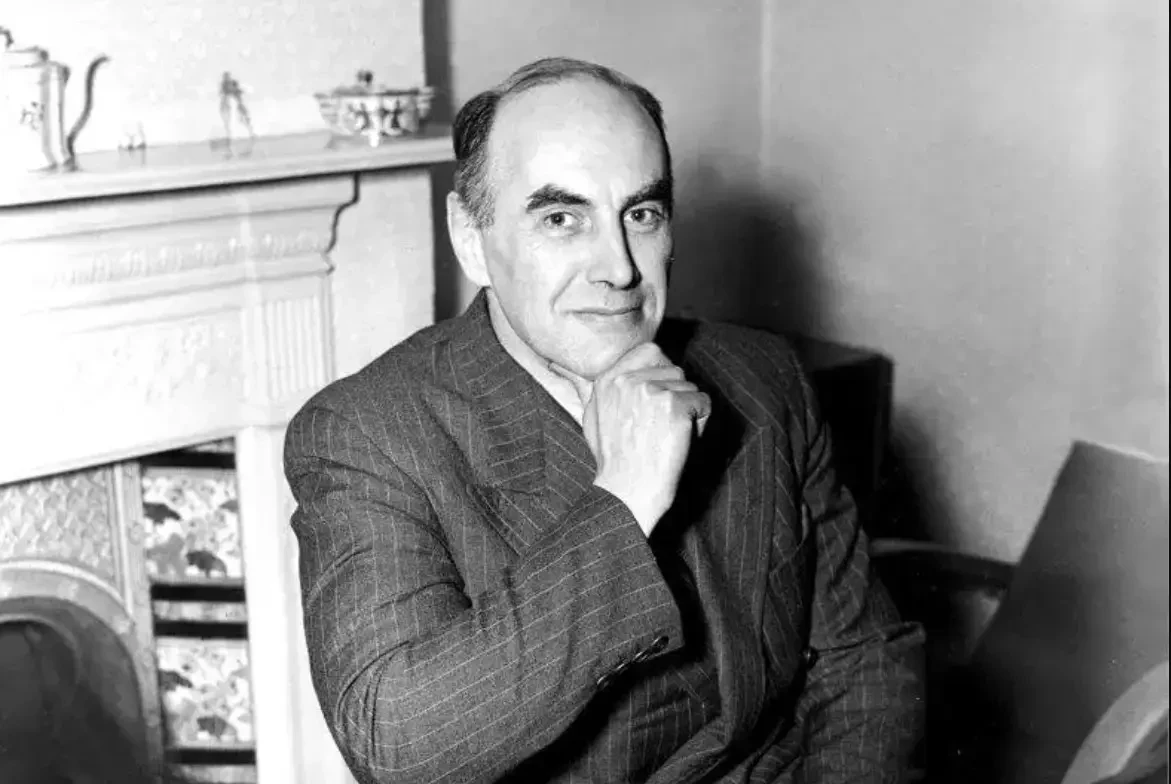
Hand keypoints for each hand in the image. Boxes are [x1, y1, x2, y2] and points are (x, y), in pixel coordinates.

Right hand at [551, 343, 710, 535]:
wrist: (626, 493)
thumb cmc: (613, 463)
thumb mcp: (593, 420)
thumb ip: (603, 392)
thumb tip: (604, 373)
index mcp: (606, 380)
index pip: (650, 351)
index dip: (664, 372)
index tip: (661, 398)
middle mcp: (626, 380)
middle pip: (675, 370)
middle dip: (677, 395)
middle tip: (663, 426)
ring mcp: (650, 391)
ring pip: (690, 387)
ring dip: (688, 412)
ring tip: (669, 438)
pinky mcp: (673, 406)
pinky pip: (703, 403)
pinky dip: (700, 424)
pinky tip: (680, 443)